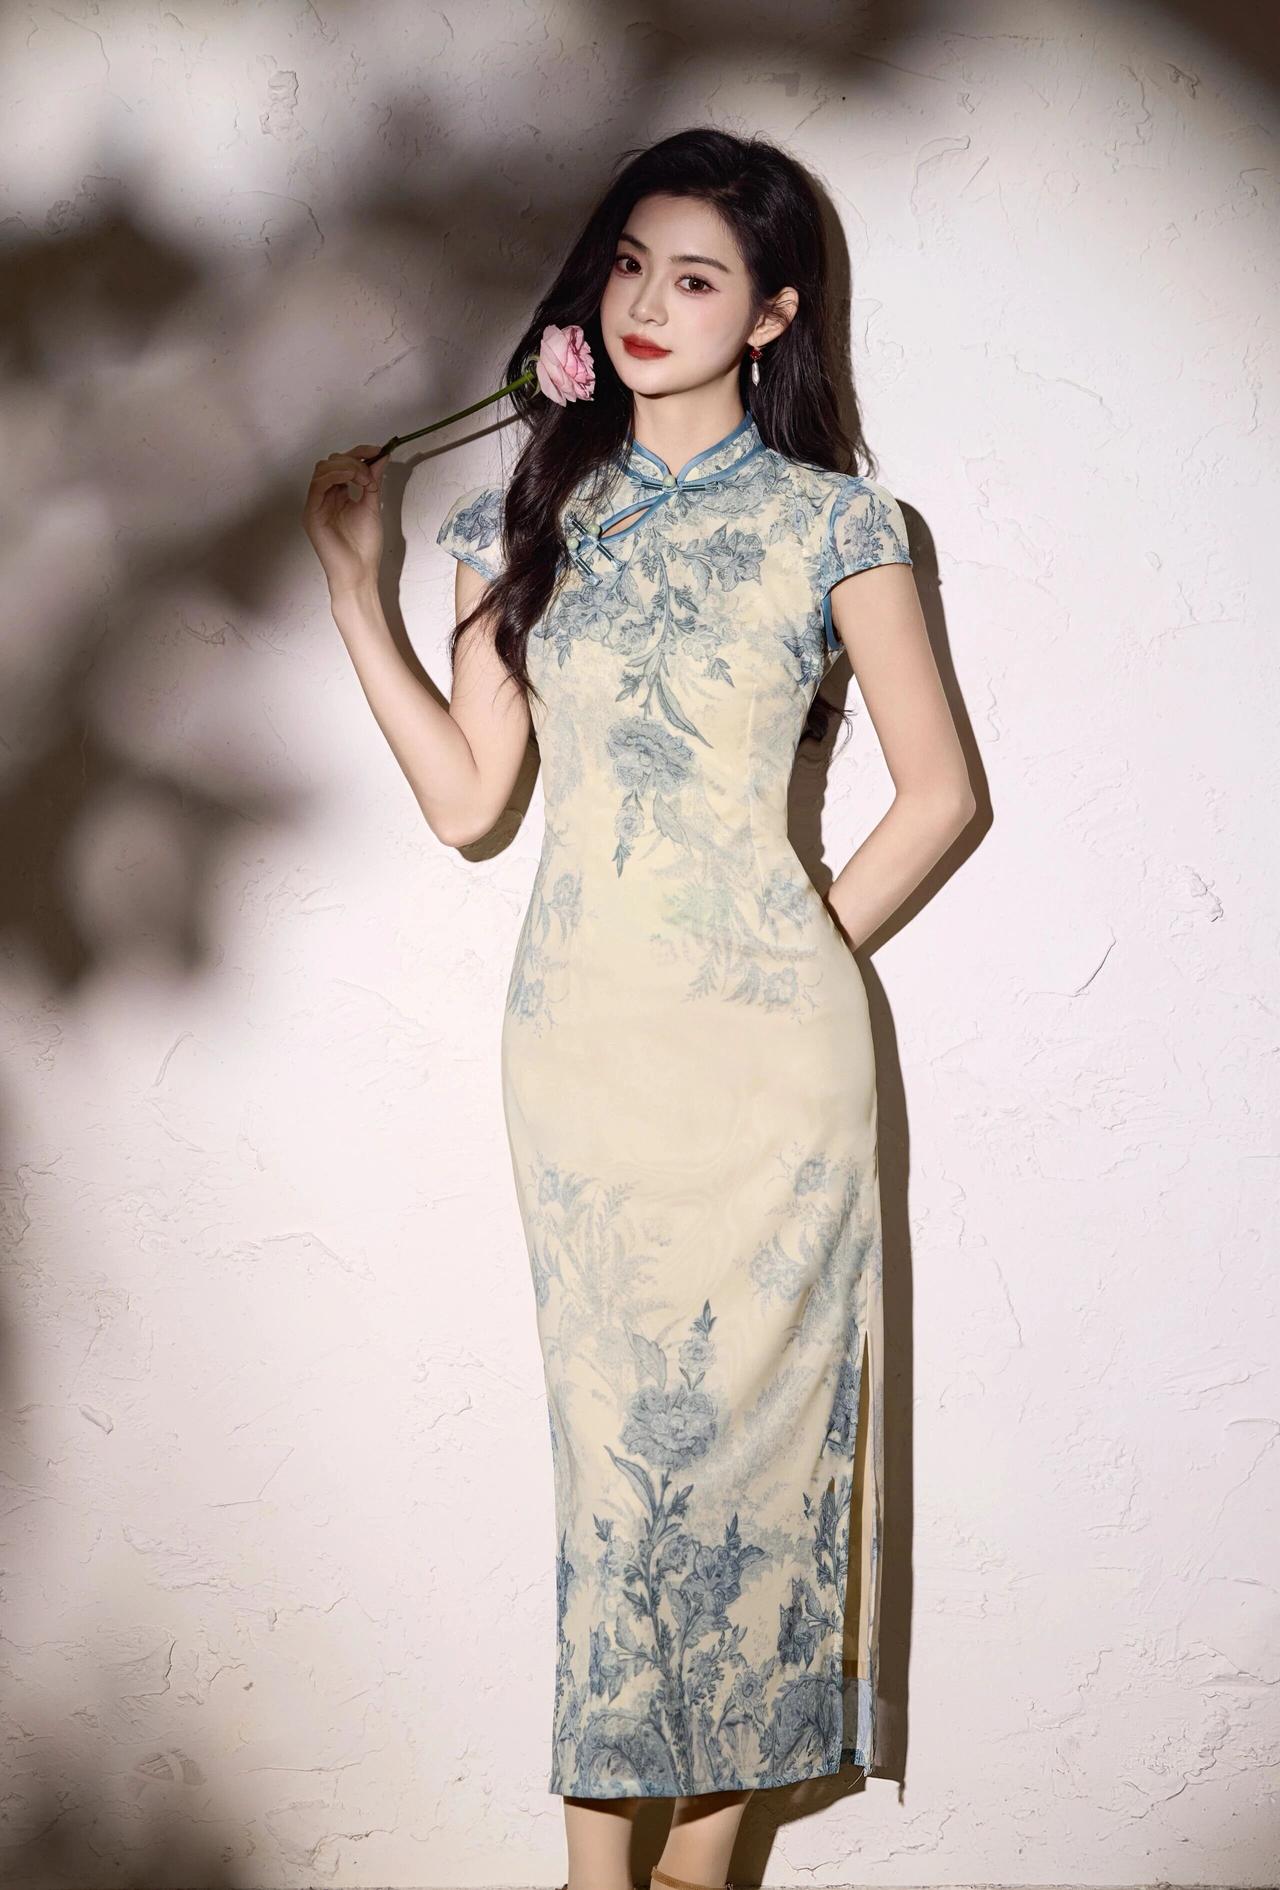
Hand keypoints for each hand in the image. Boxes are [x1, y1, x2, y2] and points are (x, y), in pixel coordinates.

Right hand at [301, 442, 387, 596]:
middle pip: (331, 462)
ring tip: (363, 478)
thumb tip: (381, 457)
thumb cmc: (364, 548)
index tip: (378, 450)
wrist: (359, 573)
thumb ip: (373, 482)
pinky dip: (335, 475)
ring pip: (323, 469)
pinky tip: (352, 479)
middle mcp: (325, 497)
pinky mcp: (312, 513)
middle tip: (370, 472)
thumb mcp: (372, 506)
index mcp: (338, 496)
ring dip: (346, 466)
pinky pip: (318, 484)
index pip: (342, 464)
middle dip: (353, 459)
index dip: (359, 453)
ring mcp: (317, 504)